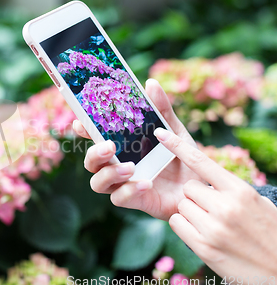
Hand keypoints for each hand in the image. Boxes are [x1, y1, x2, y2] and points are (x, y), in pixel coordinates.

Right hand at [73, 79, 201, 220]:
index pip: (95, 137)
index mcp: (122, 146)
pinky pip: (119, 199)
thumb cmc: (183, 159)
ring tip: (129, 167)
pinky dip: (129, 191)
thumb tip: (150, 84)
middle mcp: (117, 165)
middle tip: (110, 146)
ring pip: (97, 182)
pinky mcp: (134, 201)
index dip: (84, 130)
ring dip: (109, 174)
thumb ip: (162, 110)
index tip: (81, 122)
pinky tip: (146, 183)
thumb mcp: (175, 132)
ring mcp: (124, 184)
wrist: (203, 188)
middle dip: (95, 153)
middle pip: (91, 161)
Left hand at [156, 128, 276, 284]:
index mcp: (241, 191)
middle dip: (196, 197)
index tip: (161, 132)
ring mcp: (214, 228)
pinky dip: (185, 227)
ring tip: (213, 225)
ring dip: (191, 214)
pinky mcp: (203, 247)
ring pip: (182, 206)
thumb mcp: (255, 203)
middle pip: (189, 188)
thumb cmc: (268, 232)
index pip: (201, 161)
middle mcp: (227, 207)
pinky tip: (203, 236)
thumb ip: (230, 188)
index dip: (177, 146)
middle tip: (213, 210)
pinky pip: (177, 224)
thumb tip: (204, 175)